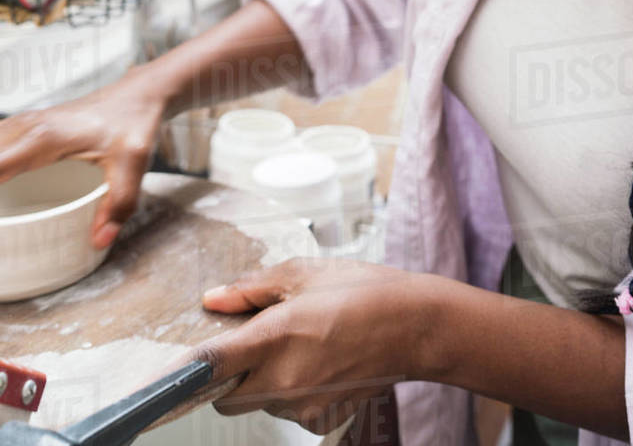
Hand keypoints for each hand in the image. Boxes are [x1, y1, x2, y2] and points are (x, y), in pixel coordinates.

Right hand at [0, 66, 165, 249]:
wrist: (141, 94)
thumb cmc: (134, 122)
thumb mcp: (133, 164)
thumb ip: (118, 203)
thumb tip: (98, 240)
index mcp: (43, 138)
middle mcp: (27, 127)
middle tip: (3, 220)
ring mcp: (25, 125)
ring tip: (3, 210)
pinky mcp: (28, 128)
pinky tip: (2, 187)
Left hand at [198, 256, 430, 434]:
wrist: (414, 327)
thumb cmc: (363, 290)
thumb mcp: (303, 272)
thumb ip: (251, 289)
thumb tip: (213, 298)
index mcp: (275, 336)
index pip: (210, 363)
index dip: (180, 371)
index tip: (158, 376)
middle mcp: (282, 380)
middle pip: (223, 397)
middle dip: (226, 375)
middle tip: (249, 343)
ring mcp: (300, 406)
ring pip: (254, 403)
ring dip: (259, 382)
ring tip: (296, 346)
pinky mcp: (316, 420)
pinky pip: (283, 410)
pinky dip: (287, 391)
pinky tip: (315, 363)